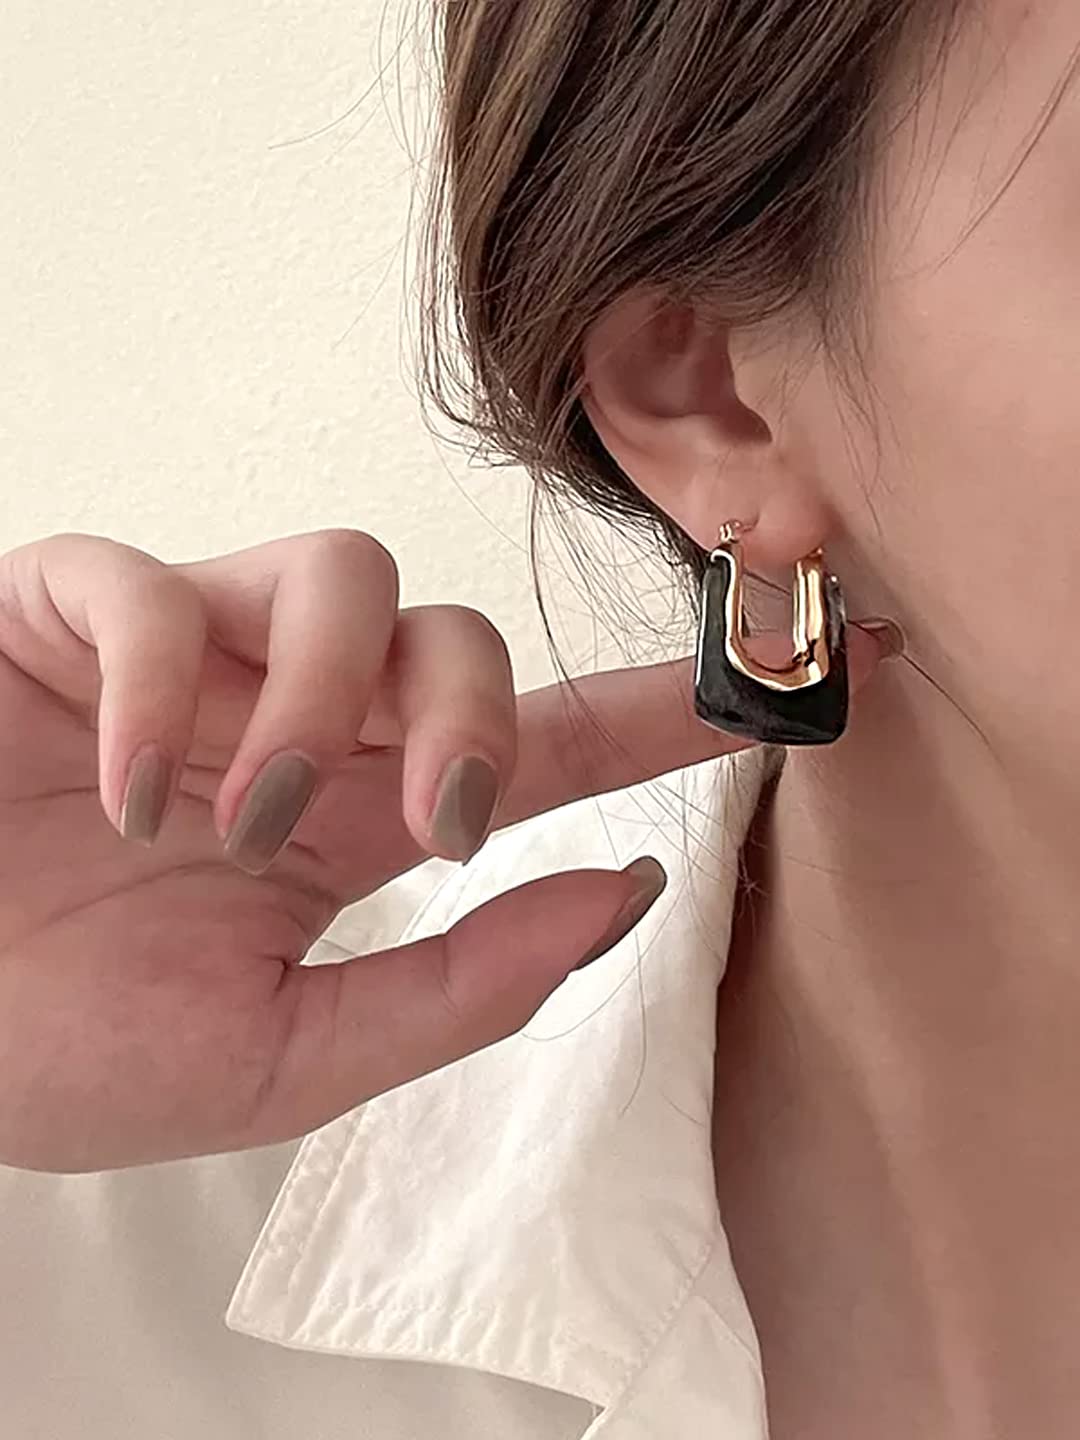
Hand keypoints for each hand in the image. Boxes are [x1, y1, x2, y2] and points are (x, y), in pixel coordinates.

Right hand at [0, 529, 884, 1171]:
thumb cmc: (63, 1043)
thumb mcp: (281, 1062)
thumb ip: (459, 989)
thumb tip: (626, 898)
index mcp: (356, 827)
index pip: (550, 743)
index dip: (674, 706)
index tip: (807, 666)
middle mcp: (293, 722)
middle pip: (460, 636)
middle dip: (476, 717)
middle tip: (435, 823)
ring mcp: (191, 658)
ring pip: (343, 575)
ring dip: (330, 694)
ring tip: (255, 812)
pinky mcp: (75, 614)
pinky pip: (153, 585)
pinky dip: (156, 684)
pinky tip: (125, 786)